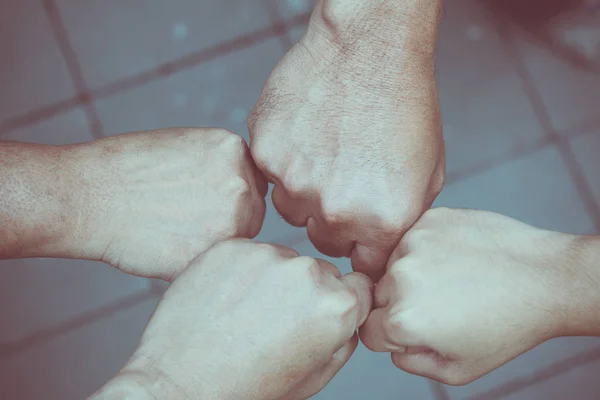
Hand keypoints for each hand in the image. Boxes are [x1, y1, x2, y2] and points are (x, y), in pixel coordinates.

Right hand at [64, 128, 266, 279]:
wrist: (87, 195)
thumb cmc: (127, 170)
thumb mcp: (187, 146)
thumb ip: (222, 166)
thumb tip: (243, 190)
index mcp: (234, 150)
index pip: (253, 182)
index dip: (229, 196)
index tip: (201, 201)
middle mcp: (240, 182)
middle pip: (252, 213)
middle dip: (228, 220)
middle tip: (185, 220)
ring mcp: (230, 219)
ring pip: (239, 241)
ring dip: (215, 243)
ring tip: (174, 232)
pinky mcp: (212, 253)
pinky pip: (217, 263)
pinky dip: (196, 262)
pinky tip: (168, 248)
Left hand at [104, 239, 372, 399]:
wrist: (181, 383)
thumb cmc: (245, 386)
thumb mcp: (315, 376)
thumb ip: (344, 338)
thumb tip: (349, 311)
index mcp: (337, 306)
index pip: (359, 286)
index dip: (341, 303)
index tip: (318, 315)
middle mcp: (306, 272)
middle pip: (320, 271)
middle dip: (305, 292)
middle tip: (274, 321)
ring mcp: (266, 254)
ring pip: (283, 259)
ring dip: (272, 279)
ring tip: (245, 313)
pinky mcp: (231, 246)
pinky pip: (249, 253)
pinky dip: (241, 271)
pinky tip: (226, 300)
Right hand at [249, 1, 444, 279]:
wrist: (371, 46)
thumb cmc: (406, 104)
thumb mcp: (428, 174)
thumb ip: (402, 222)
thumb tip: (378, 249)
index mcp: (382, 222)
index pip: (364, 268)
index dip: (362, 249)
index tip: (360, 234)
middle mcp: (336, 211)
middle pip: (324, 242)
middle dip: (335, 221)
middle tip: (345, 180)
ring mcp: (295, 182)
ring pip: (292, 211)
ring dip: (305, 191)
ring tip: (326, 152)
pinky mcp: (267, 153)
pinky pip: (270, 175)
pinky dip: (285, 159)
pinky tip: (308, 132)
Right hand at [359, 208, 577, 384]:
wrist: (544, 278)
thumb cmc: (508, 326)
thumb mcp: (458, 369)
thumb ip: (411, 362)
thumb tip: (392, 344)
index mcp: (403, 319)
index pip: (369, 329)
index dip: (392, 335)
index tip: (418, 328)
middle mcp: (400, 278)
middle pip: (378, 295)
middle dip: (400, 303)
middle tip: (440, 304)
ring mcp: (414, 243)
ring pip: (393, 264)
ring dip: (411, 273)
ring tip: (452, 279)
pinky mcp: (428, 220)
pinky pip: (412, 239)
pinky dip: (427, 249)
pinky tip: (457, 258)